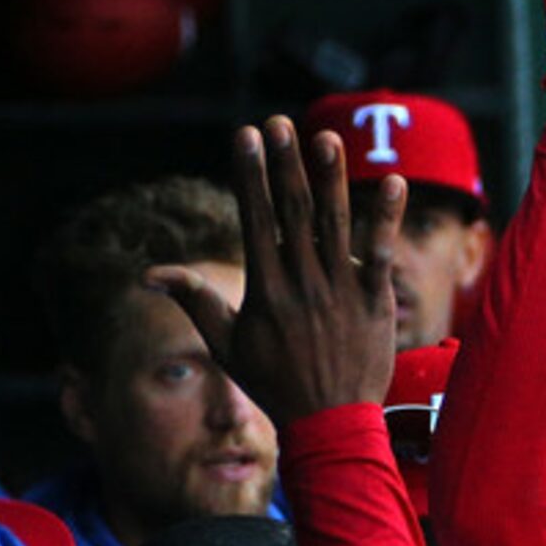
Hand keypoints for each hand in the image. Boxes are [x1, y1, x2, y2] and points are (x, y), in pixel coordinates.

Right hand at [148, 117, 399, 425]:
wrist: (329, 424)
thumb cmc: (275, 384)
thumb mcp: (227, 344)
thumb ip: (196, 301)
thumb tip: (149, 276)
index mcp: (266, 289)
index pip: (256, 219)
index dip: (251, 175)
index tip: (245, 135)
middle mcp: (303, 284)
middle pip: (294, 213)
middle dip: (286, 165)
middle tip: (280, 122)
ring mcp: (341, 292)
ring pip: (336, 225)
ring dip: (332, 179)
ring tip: (328, 138)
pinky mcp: (375, 303)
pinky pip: (382, 254)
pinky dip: (388, 219)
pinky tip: (396, 181)